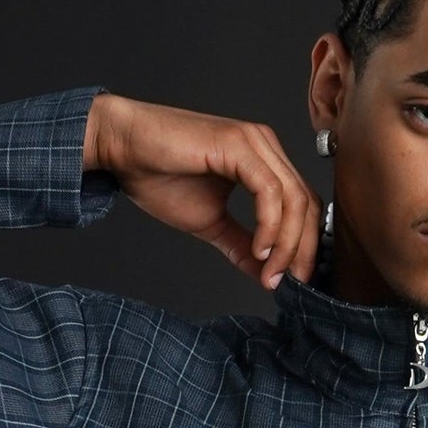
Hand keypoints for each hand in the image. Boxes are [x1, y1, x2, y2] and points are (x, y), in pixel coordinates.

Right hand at [83, 93, 321, 290]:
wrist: (122, 146)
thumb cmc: (158, 174)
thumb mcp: (210, 222)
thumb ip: (240, 244)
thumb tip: (265, 274)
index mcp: (262, 161)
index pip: (301, 205)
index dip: (304, 245)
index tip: (293, 281)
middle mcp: (265, 147)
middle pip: (306, 203)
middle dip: (304, 249)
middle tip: (292, 284)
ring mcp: (254, 142)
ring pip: (294, 198)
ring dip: (288, 244)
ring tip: (272, 273)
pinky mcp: (238, 144)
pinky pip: (269, 191)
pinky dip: (270, 225)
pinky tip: (260, 249)